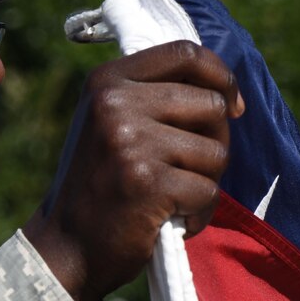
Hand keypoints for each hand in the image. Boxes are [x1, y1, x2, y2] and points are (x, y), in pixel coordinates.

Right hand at [23, 41, 244, 300]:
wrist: (65, 247)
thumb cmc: (100, 186)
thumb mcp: (111, 123)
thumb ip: (155, 97)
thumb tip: (227, 93)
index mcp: (107, 81)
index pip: (184, 53)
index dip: (221, 76)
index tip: (233, 104)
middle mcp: (115, 103)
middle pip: (211, 105)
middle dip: (216, 141)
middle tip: (190, 170)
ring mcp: (131, 142)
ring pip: (216, 152)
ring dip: (205, 182)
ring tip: (172, 198)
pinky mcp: (149, 183)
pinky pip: (208, 191)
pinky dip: (199, 213)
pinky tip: (171, 221)